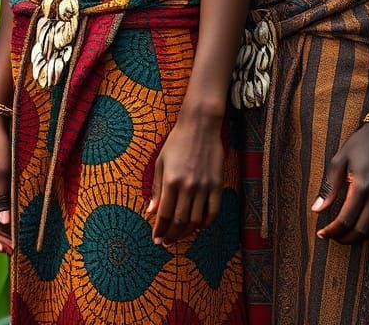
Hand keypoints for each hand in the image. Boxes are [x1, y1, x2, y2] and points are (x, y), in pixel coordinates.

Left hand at [147, 117, 223, 245]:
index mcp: (171, 181)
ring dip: (187, 232)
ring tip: (180, 235)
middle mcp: (188, 186)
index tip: (156, 239)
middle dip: (172, 236)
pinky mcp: (217, 184)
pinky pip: (214, 211)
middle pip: (180, 222)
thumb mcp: (161, 162)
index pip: (164, 215)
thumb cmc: (177, 141)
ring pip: (196, 220)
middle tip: (167, 241)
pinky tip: (199, 225)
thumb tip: (150, 211)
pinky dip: (206, 223)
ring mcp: (204, 186)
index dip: (159, 230)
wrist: (200, 125)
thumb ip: (157, 188)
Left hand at [311, 123, 368, 243]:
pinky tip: (364, 226)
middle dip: (344, 238)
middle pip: (361, 230)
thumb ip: (329, 187)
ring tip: (347, 233)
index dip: (333, 231)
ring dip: (360, 237)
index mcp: (361, 185)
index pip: (346, 219)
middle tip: (333, 236)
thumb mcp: (340, 159)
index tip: (322, 233)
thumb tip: (317, 209)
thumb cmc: (361, 143)